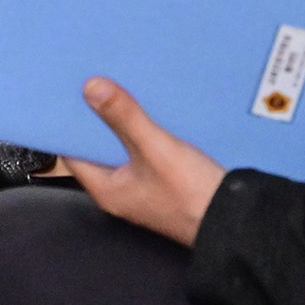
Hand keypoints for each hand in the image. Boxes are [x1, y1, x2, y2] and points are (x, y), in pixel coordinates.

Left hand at [65, 77, 227, 248]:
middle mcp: (120, 190)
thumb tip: (90, 87)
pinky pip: (145, 150)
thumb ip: (124, 118)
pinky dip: (144, 131)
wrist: (236, 224)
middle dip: (98, 117)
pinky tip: (151, 111)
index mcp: (106, 189)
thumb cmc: (192, 197)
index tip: (69, 92)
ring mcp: (143, 187)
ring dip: (122, 122)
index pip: (74, 150)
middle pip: (99, 146)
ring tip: (121, 88)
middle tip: (96, 81)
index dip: (69, 122)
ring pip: (123, 147)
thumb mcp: (155, 149)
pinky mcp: (165, 182)